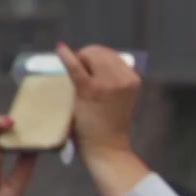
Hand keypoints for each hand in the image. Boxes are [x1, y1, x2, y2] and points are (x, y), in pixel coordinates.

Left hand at [55, 44, 139, 160]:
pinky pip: (76, 67)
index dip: (97, 58)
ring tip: (77, 73)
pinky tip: (60, 49)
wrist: (107, 146)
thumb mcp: (121, 96)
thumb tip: (92, 59)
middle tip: (81, 71)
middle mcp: (124, 78)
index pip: (112, 55)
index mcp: (134, 79)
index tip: (90, 68)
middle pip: (101, 52)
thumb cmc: (111, 124)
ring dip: (80, 58)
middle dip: (88, 56)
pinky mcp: (89, 90)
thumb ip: (113, 79)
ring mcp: (107, 83)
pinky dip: (67, 56)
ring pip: (90, 55)